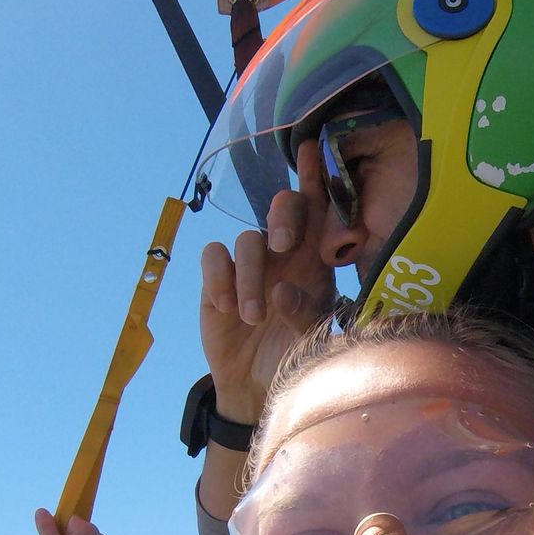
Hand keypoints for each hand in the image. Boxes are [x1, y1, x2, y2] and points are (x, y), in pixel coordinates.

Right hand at [199, 140, 336, 423]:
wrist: (256, 384)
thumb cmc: (293, 355)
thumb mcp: (312, 337)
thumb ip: (306, 311)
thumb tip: (282, 290)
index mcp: (315, 259)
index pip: (318, 211)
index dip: (314, 179)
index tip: (310, 150)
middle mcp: (283, 254)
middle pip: (282, 208)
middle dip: (283, 217)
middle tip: (283, 246)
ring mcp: (249, 264)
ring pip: (247, 240)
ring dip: (250, 279)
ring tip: (254, 318)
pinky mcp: (217, 278)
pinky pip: (214, 257)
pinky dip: (220, 279)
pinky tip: (227, 308)